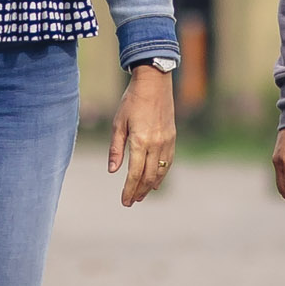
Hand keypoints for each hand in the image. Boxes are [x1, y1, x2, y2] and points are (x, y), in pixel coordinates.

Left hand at [111, 62, 177, 206]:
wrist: (154, 83)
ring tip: (142, 195)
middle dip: (139, 191)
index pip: (134, 173)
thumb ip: (116, 148)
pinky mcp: (172, 137)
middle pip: (148, 176)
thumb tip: (112, 170)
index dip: (129, 190)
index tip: (124, 201)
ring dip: (151, 186)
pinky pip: (168, 161)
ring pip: (160, 171)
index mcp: (140, 141)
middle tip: (131, 202)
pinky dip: (162, 174)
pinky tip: (156, 181)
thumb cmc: (132, 101)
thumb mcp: (118, 123)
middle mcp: (156, 144)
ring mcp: (166, 141)